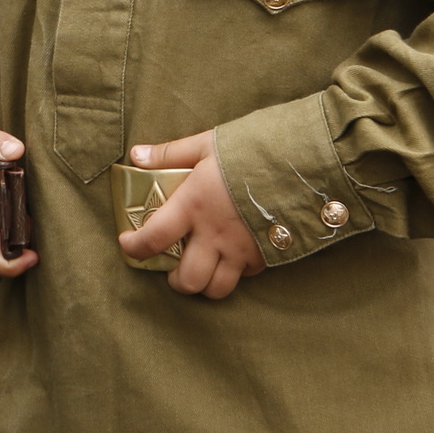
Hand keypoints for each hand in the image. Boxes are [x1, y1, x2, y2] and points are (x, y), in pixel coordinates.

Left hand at [119, 130, 264, 298]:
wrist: (305, 158)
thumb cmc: (252, 148)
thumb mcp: (207, 144)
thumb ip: (171, 153)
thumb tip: (136, 155)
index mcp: (193, 205)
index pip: (152, 239)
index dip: (134, 248)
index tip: (128, 243)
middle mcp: (214, 235)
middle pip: (186, 280)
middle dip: (175, 280)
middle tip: (173, 266)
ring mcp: (241, 249)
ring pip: (216, 289)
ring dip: (204, 283)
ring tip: (202, 267)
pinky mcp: (266, 254)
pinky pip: (245, 276)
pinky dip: (235, 272)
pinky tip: (233, 255)